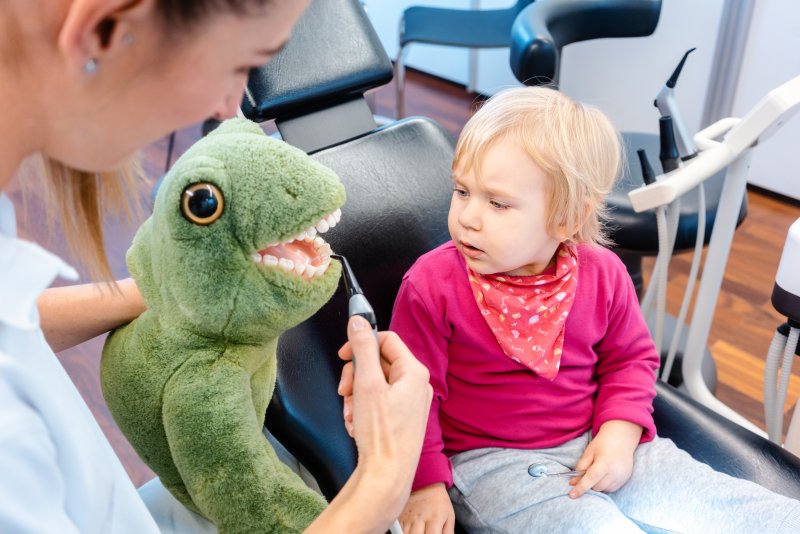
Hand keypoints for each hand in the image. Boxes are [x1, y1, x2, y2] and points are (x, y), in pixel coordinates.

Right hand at [337, 316, 432, 512]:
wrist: (386, 475)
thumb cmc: (381, 434)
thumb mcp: (367, 383)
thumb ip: (363, 348)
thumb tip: (359, 321)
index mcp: (414, 372)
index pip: (386, 339)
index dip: (362, 344)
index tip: (345, 355)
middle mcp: (417, 385)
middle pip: (378, 362)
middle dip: (356, 376)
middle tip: (346, 391)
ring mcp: (410, 402)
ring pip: (375, 383)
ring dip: (356, 395)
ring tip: (351, 414)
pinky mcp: (402, 417)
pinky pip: (378, 401)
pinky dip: (362, 409)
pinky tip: (356, 424)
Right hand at [399, 483, 454, 533]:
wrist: (426, 484)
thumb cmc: (439, 502)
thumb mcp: (449, 517)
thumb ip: (448, 533)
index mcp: (434, 519)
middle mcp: (419, 519)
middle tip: (426, 533)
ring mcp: (408, 518)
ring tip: (419, 532)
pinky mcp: (400, 517)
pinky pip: (398, 530)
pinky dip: (404, 533)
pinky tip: (410, 532)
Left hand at [568, 420, 642, 498]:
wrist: (621, 438)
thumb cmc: (603, 443)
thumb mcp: (589, 452)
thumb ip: (581, 467)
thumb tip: (573, 482)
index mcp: (604, 464)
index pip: (590, 479)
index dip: (580, 488)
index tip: (571, 495)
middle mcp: (615, 473)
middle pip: (596, 487)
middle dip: (588, 483)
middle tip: (585, 473)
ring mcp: (621, 477)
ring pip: (604, 489)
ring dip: (597, 484)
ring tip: (597, 471)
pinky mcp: (625, 479)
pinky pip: (611, 488)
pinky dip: (605, 484)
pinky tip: (604, 474)